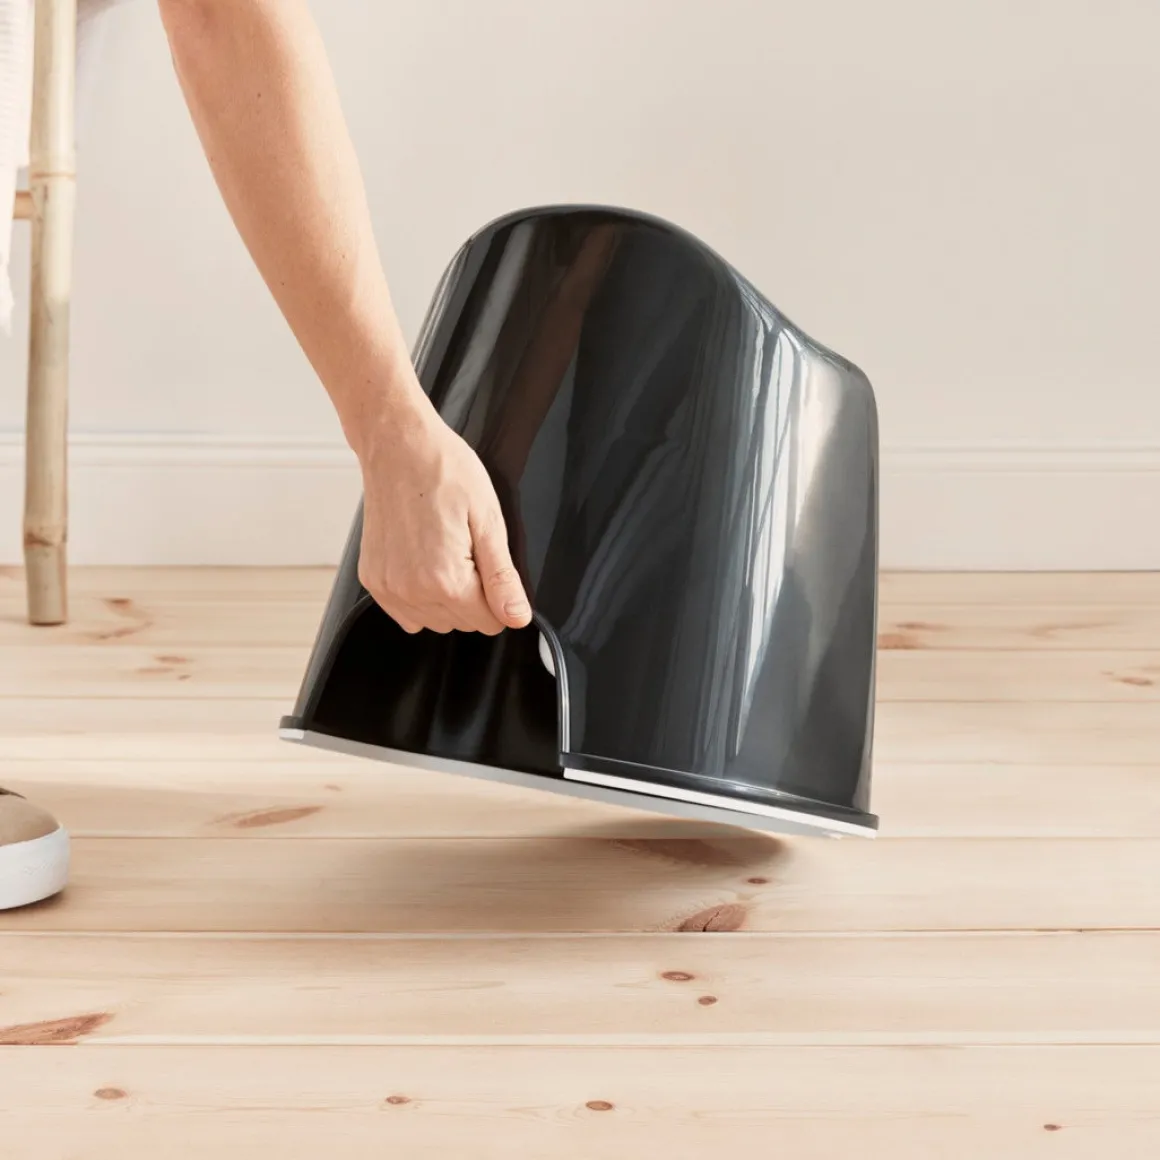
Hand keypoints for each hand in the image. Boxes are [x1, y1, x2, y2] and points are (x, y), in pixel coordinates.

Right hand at [355, 403, 532, 635]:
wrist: (397, 446)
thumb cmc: (444, 472)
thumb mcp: (488, 521)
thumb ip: (502, 578)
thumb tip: (517, 618)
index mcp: (447, 581)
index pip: (490, 622)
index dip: (498, 594)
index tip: (486, 559)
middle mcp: (413, 592)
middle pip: (463, 623)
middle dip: (473, 595)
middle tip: (465, 548)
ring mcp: (388, 588)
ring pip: (435, 621)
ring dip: (446, 597)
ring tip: (443, 550)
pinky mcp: (373, 580)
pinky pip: (407, 613)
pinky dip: (420, 596)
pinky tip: (423, 561)